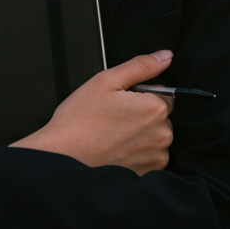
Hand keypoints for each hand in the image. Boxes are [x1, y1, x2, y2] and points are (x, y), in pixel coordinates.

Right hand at [12, 51, 174, 174]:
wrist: (64, 157)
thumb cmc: (80, 119)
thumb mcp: (105, 81)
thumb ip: (140, 66)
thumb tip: (166, 56)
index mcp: (155, 108)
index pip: (163, 92)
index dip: (141, 93)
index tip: (120, 100)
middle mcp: (162, 134)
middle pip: (161, 115)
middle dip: (143, 113)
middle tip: (113, 117)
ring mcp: (157, 156)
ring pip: (156, 136)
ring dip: (142, 133)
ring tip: (113, 134)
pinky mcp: (149, 173)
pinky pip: (152, 156)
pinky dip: (139, 152)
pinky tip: (117, 149)